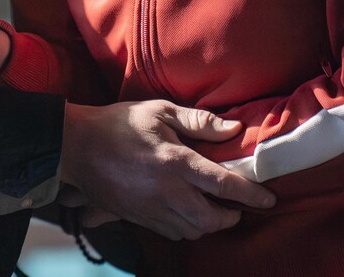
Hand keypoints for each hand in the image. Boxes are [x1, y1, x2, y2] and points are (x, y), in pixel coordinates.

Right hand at [58, 100, 275, 240]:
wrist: (76, 147)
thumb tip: (233, 129)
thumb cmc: (118, 124)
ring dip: (208, 224)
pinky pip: (172, 233)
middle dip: (230, 217)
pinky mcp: (138, 218)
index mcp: (177, 163)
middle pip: (211, 220)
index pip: (224, 185)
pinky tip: (185, 212)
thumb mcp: (159, 111)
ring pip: (192, 232)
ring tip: (211, 209)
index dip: (251, 195)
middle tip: (236, 206)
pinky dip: (186, 228)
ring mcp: (152, 209)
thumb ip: (198, 122)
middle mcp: (168, 192)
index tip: (268, 199)